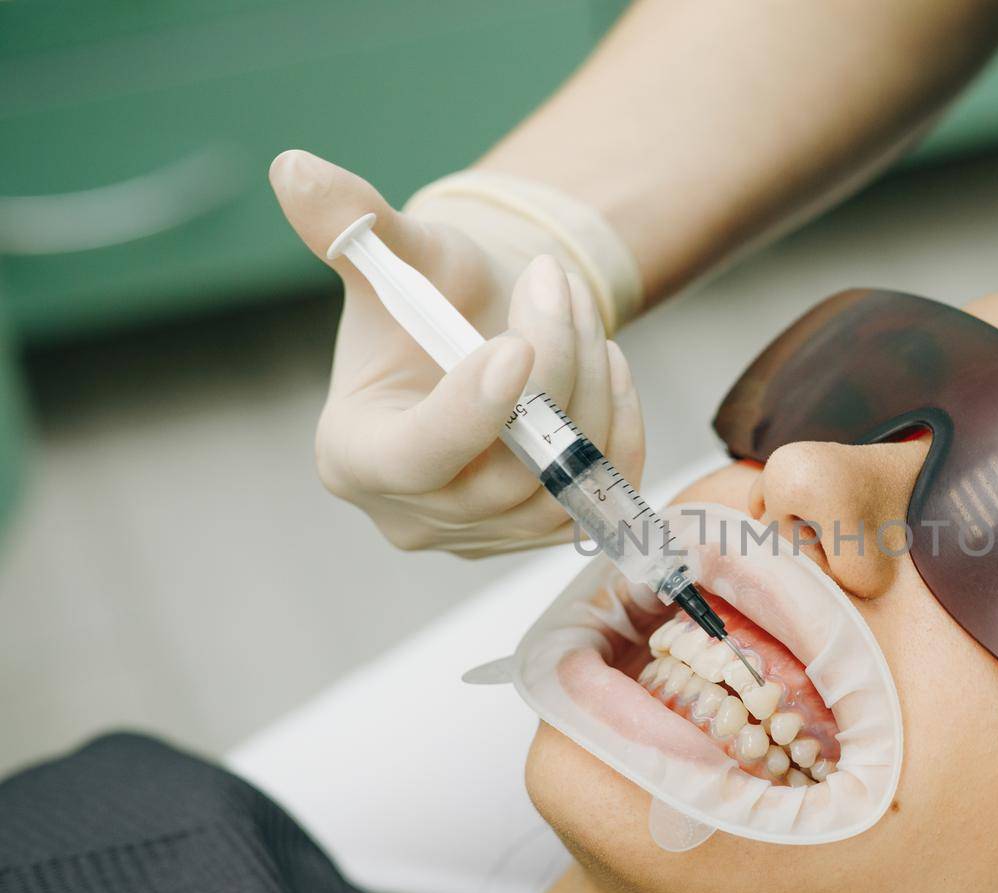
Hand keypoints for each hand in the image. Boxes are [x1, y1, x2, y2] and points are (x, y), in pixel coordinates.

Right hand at [269, 150, 644, 555]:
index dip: (469, 412)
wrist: (490, 331)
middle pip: (505, 469)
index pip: (416, 456)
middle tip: (556, 281)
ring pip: (562, 479)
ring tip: (578, 309)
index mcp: (355, 454)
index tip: (514, 346)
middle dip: (551, 369)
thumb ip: (352, 222)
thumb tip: (294, 168)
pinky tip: (605, 363)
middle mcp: (413, 514)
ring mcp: (483, 535)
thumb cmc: (436, 295)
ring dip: (591, 386)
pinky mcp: (542, 533)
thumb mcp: (399, 254)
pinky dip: (619, 423)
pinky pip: (603, 491)